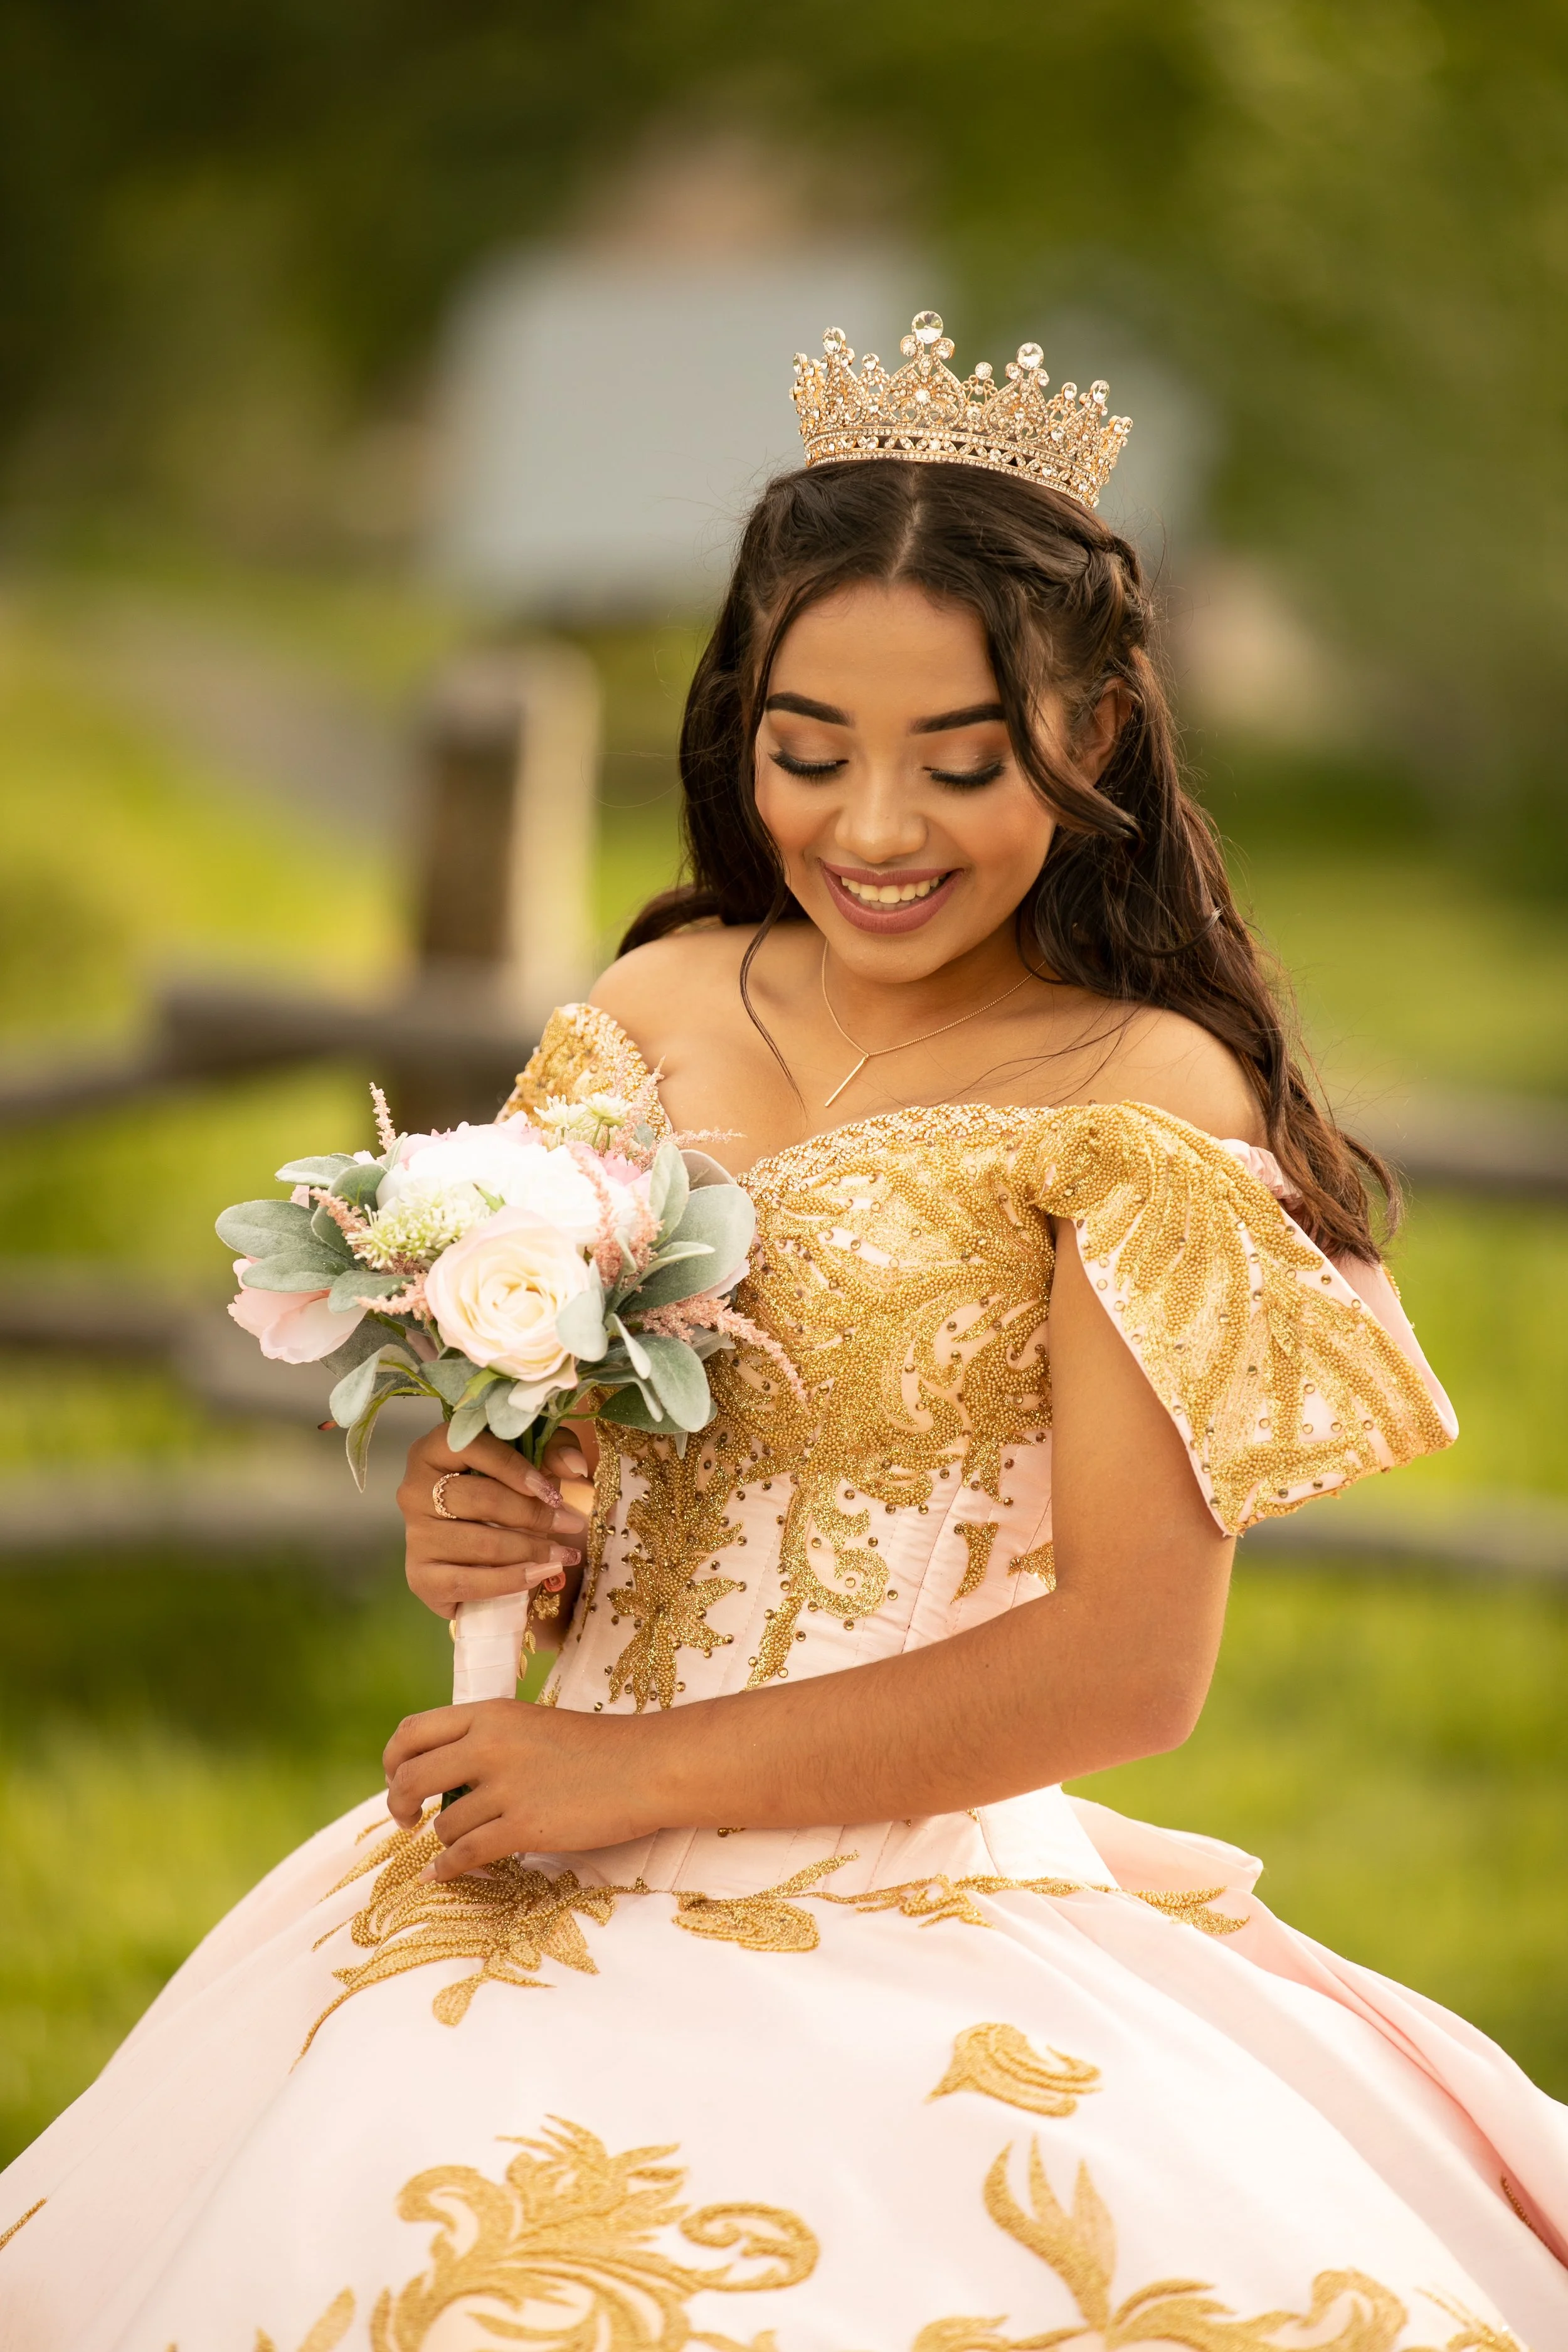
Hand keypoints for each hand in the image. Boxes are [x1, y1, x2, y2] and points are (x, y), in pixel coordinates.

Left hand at [383, 1697, 657, 1871]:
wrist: (646, 1765)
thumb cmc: (595, 1747)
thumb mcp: (530, 1723)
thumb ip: (485, 1739)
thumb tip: (441, 1774)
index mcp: (490, 1713)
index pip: (412, 1731)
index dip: (393, 1762)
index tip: (399, 1780)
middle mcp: (489, 1745)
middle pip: (411, 1777)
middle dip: (398, 1804)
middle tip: (405, 1819)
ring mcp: (506, 1787)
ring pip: (442, 1824)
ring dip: (443, 1840)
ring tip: (460, 1843)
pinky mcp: (524, 1827)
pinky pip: (464, 1855)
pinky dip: (446, 1869)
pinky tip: (441, 1874)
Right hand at [397, 1423, 588, 1621]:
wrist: (478, 1537)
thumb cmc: (504, 1487)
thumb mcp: (531, 1454)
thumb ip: (554, 1449)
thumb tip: (574, 1467)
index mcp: (434, 1450)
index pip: (471, 1448)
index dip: (516, 1468)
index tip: (553, 1491)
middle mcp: (414, 1490)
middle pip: (479, 1500)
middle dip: (533, 1515)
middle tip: (571, 1524)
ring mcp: (414, 1535)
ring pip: (479, 1544)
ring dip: (529, 1551)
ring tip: (564, 1554)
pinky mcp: (419, 1576)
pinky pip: (466, 1582)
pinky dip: (506, 1582)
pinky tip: (536, 1577)